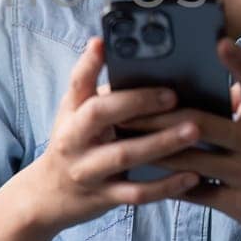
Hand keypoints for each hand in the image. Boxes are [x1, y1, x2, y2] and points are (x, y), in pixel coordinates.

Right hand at [22, 36, 203, 234]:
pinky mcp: (103, 197)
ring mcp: (87, 169)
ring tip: (193, 131)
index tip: (104, 43)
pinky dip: (166, 186)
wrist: (48, 195)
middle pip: (101, 114)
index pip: (77, 83)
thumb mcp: (74, 114)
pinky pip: (137, 193)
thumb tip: (117, 50)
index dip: (89, 62)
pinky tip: (193, 176)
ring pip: (124, 155)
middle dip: (137, 102)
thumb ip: (95, 88)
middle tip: (173, 94)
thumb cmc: (73, 144)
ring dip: (161, 143)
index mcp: (71, 113)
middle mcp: (74, 139)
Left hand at [126, 38, 240, 240]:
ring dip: (153, 148)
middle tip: (124, 106)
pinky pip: (195, 192)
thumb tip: (218, 82)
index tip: (218, 42)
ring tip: (122, 138)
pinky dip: (168, 183)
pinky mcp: (239, 203)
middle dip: (157, 115)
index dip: (238, 62)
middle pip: (200, 123)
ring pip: (190, 159)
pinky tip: (143, 174)